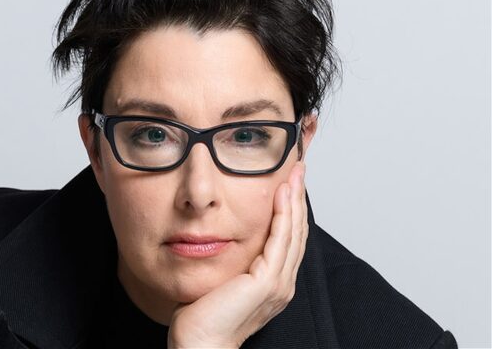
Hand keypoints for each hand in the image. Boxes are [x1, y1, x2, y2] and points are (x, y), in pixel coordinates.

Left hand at [167, 161, 308, 347]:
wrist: (199, 342)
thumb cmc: (202, 316)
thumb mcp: (219, 277)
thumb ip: (228, 259)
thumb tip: (216, 235)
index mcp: (272, 282)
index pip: (287, 237)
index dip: (290, 208)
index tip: (288, 182)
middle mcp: (281, 283)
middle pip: (297, 231)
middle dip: (298, 197)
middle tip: (298, 168)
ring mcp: (277, 284)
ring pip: (293, 232)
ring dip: (294, 200)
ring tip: (294, 173)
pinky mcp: (267, 283)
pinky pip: (280, 241)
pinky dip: (283, 215)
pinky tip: (282, 195)